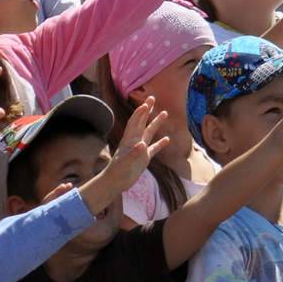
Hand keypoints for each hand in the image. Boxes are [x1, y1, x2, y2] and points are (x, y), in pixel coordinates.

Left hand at [74, 98, 170, 212]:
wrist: (115, 183)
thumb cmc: (118, 172)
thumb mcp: (126, 163)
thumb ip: (134, 153)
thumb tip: (143, 144)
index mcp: (129, 140)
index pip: (135, 123)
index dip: (140, 113)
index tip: (147, 103)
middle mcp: (135, 141)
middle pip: (142, 122)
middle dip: (147, 110)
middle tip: (152, 98)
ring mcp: (140, 149)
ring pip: (149, 133)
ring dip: (156, 123)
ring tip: (165, 113)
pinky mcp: (144, 158)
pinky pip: (154, 148)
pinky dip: (160, 143)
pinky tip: (168, 139)